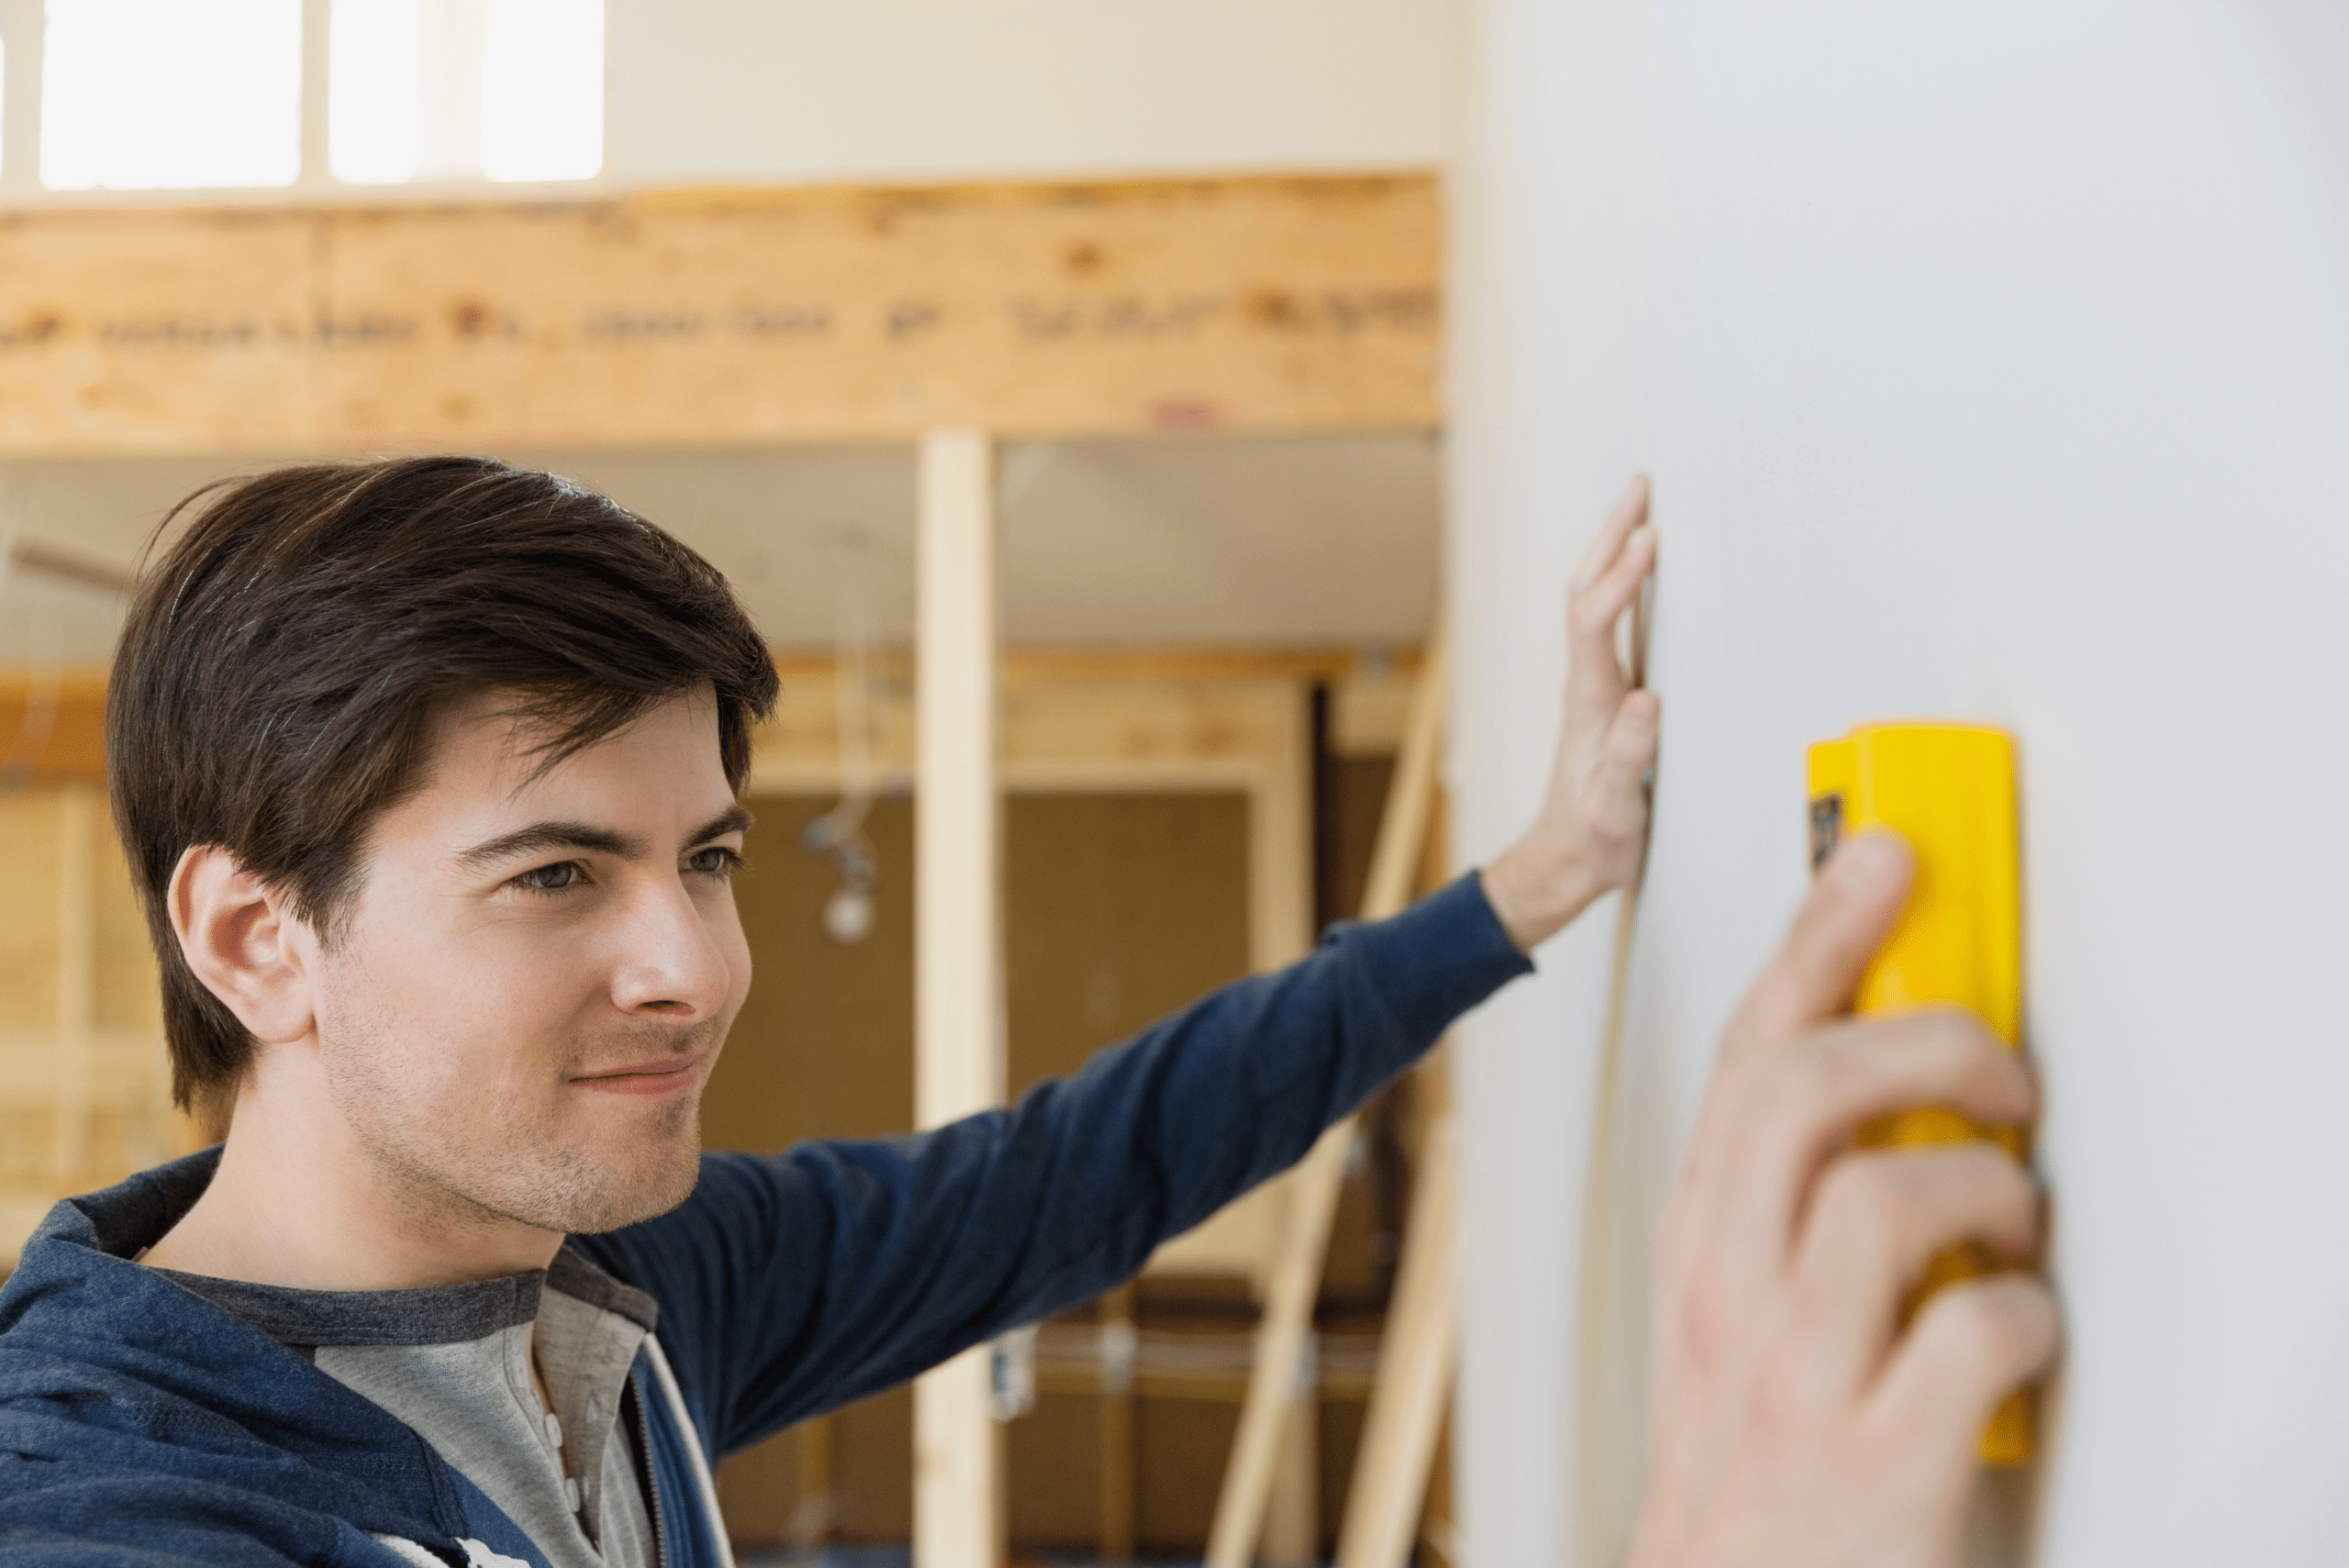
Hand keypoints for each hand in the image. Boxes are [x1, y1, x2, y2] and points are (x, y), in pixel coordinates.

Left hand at [1481, 474, 1660, 950]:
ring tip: (1639, 507)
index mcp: (1589, 705)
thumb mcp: (1616, 809)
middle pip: (1585, 593)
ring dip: (1612, 551)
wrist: (1565, 863)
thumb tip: (1645, 703)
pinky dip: (1623, 585)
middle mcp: (1586, 686)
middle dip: (1611, 537)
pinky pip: (1608, 623)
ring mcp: (1593, 688)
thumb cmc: (1593, 841)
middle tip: (1639, 487)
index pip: (1595, 623)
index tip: (1649, 541)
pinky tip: (1639, 572)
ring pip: (1593, 602)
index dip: (1620, 580)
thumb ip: (1630, 759)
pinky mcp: (1605, 696)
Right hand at [1628, 832, 2058, 1567]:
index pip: (1747, 1052)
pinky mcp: (1873, 1462)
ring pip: (1883, 1198)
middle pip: (1802, 1092)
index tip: (1884, 858)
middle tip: (1995, 1069)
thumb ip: (1790, 1198)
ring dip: (1983, 1185)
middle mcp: (1732, 1291)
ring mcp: (1793, 1375)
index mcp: (1703, 1240)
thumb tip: (1890, 1080)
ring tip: (2008, 1212)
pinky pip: (1970, 1333)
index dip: (1819, 937)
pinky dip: (2024, 1312)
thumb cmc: (1753, 1458)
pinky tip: (2019, 1327)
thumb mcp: (1739, 1303)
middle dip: (1922, 1039)